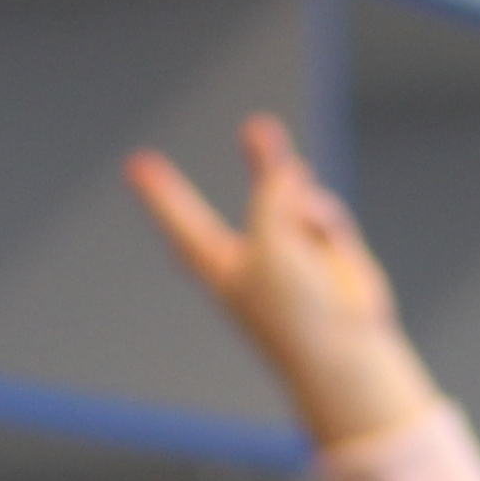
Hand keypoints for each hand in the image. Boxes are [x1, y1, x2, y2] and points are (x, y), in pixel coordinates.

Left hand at [124, 115, 441, 450]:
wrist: (344, 353)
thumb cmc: (294, 314)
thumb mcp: (271, 243)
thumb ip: (273, 196)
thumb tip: (291, 170)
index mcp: (222, 269)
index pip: (183, 226)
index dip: (161, 196)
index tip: (135, 166)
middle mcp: (257, 258)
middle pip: (256, 201)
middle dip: (261, 162)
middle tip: (257, 128)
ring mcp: (296, 254)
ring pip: (293, 197)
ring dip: (289, 178)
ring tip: (279, 152)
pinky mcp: (329, 253)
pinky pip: (323, 213)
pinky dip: (323, 219)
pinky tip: (328, 244)